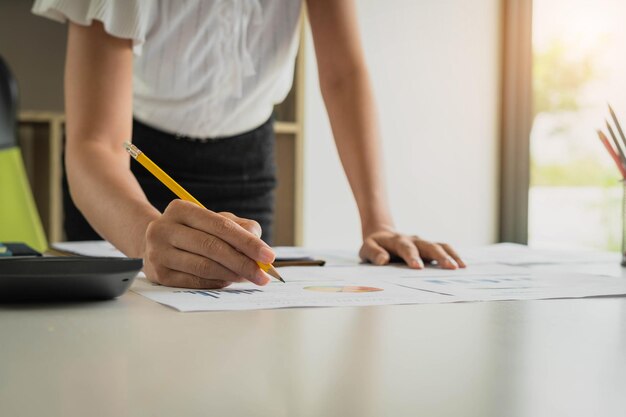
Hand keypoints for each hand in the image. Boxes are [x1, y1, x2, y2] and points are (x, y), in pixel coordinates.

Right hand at [143, 200, 274, 288]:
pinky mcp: (158, 274)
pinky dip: (216, 283)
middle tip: (263, 275)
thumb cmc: (194, 231)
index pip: (221, 226)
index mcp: (181, 209)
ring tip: (249, 277)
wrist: (156, 244)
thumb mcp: (215, 221)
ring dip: (231, 274)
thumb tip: (258, 243)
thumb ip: (240, 227)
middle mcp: (164, 229)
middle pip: (212, 247)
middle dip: (243, 263)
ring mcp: (158, 252)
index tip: (269, 256)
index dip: (247, 242)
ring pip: (203, 267)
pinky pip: (194, 281)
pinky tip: (229, 281)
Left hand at [359, 229, 465, 268]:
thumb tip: (383, 260)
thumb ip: (373, 253)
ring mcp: (423, 243)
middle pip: (429, 246)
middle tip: (451, 268)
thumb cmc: (374, 245)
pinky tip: (463, 266)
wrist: (381, 234)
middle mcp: (414, 240)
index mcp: (397, 241)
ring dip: (452, 255)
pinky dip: (454, 256)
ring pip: (440, 246)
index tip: (418, 267)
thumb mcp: (366, 248)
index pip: (406, 248)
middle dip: (440, 256)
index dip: (412, 257)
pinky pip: (444, 249)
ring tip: (462, 267)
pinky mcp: (429, 247)